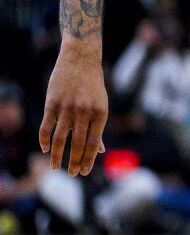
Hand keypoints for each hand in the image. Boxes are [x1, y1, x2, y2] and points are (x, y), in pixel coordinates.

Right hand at [40, 45, 107, 175]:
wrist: (81, 59)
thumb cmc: (93, 85)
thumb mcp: (101, 104)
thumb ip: (98, 128)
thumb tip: (100, 150)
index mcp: (100, 113)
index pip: (94, 143)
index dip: (89, 160)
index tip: (84, 172)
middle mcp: (84, 112)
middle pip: (78, 144)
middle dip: (75, 162)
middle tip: (73, 174)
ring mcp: (67, 108)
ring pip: (59, 139)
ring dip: (57, 156)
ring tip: (55, 167)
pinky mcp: (52, 103)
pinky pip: (46, 126)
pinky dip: (44, 140)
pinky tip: (44, 149)